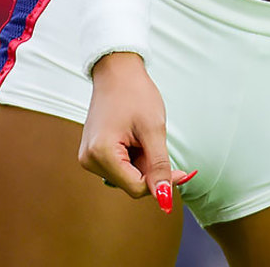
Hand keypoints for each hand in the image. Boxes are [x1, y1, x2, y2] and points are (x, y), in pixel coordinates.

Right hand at [78, 52, 196, 209]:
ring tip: (141, 134)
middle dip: (149, 168)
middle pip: (130, 183)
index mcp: (101, 154)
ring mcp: (88, 157)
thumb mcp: (153, 129)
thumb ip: (159, 167)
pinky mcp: (92, 152)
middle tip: (156, 141)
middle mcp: (89, 160)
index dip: (161, 181)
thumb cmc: (135, 93)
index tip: (181, 170)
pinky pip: (118, 166)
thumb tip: (165, 199)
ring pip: (126, 175)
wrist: (117, 69)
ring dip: (141, 161)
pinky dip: (132, 156)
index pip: (137, 188)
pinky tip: (133, 135)